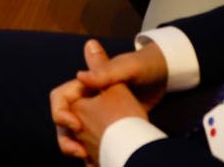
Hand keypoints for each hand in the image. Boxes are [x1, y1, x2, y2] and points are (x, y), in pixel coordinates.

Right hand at [48, 41, 156, 161]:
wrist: (164, 78)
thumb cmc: (144, 67)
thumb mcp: (127, 69)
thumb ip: (104, 71)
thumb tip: (79, 75)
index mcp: (84, 85)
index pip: (60, 99)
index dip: (61, 113)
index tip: (76, 126)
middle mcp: (86, 101)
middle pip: (64, 122)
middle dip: (67, 139)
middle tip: (80, 153)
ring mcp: (96, 116)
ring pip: (75, 137)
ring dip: (77, 150)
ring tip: (89, 161)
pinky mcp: (108, 129)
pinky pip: (92, 145)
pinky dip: (93, 157)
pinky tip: (101, 164)